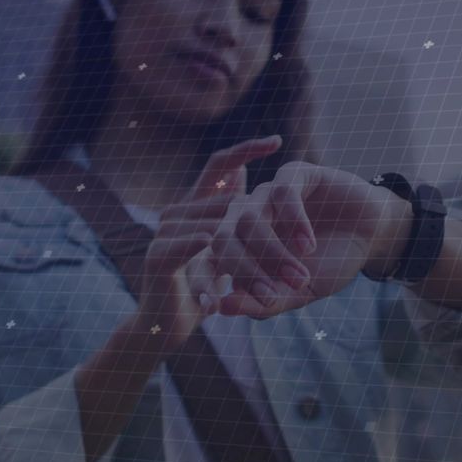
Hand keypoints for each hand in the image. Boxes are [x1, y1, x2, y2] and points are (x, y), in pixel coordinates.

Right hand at [136, 136, 284, 348]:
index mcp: (196, 202)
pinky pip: (197, 250)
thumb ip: (240, 218)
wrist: (169, 322)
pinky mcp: (159, 256)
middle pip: (232, 206)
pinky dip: (226, 265)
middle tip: (303, 245)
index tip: (276, 140)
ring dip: (258, 259)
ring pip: (223, 231)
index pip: (221, 164)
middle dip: (271, 232)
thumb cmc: (204, 283)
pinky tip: (248, 280)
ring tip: (290, 278)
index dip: (246, 149)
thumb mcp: (229, 249)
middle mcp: (179, 209)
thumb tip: (261, 180)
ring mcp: (167, 230)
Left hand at [208, 161, 400, 318]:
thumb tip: (223, 308)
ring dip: (273, 253)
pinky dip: (293, 222)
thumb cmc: (330, 263)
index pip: (211, 262)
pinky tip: (309, 246)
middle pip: (222, 239)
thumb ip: (263, 302)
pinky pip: (281, 193)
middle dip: (246, 270)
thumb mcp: (299, 292)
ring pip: (248, 219)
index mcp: (240, 245)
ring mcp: (267, 193)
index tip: (237, 305)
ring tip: (302, 275)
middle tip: (274, 295)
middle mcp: (246, 216)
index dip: (215, 284)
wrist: (371, 236)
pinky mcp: (293, 174)